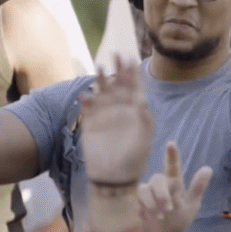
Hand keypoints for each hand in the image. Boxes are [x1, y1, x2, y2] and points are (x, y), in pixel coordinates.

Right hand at [78, 62, 151, 186]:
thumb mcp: (143, 137)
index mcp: (137, 113)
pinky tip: (87, 94)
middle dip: (118, 71)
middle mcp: (121, 111)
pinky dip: (87, 100)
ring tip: (100, 66)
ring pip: (102, 93)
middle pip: (118, 86)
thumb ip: (142, 117)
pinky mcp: (90, 125)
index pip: (135, 88)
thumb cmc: (134, 158)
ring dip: (101, 80)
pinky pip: (88, 108)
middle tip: (116, 54)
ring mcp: (105, 117)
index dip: (133, 74)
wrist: (115, 178)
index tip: (132, 59)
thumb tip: (140, 98)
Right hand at [136, 143, 212, 231]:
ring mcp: (146, 192)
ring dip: (154, 202)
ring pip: (147, 188)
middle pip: (158, 179)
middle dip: (163, 194)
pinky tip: (148, 215)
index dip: (172, 155)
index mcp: (174, 185)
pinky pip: (137, 196)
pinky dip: (144, 205)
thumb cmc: (177, 222)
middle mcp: (159, 185)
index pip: (173, 167)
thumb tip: (208, 168)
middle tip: (168, 210)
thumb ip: (197, 188)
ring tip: (160, 215)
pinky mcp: (135, 200)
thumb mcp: (191, 207)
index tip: (171, 143)